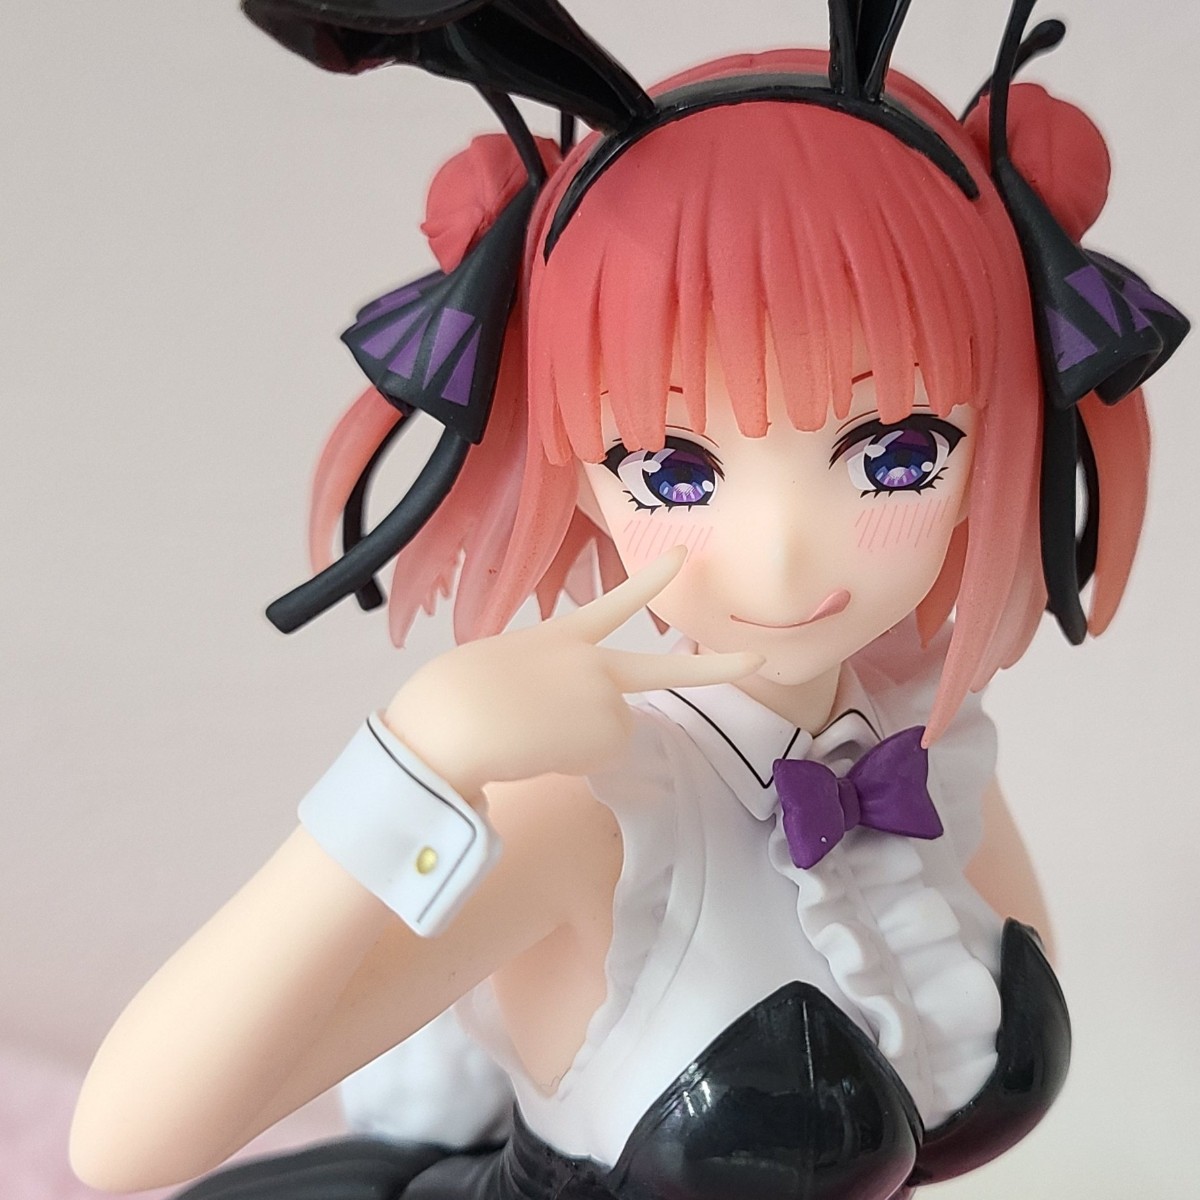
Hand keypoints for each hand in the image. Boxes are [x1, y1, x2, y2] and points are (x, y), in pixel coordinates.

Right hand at [384, 548, 761, 798]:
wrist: (460, 714)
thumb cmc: (455, 692)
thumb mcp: (500, 668)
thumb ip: (540, 682)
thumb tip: (558, 721)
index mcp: (560, 638)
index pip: (613, 604)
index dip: (650, 581)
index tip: (680, 556)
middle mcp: (594, 664)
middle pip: (665, 671)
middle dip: (718, 668)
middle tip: (759, 659)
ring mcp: (607, 699)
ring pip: (606, 735)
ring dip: (575, 742)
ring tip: (532, 734)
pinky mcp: (608, 734)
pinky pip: (595, 757)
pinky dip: (572, 761)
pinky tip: (542, 749)